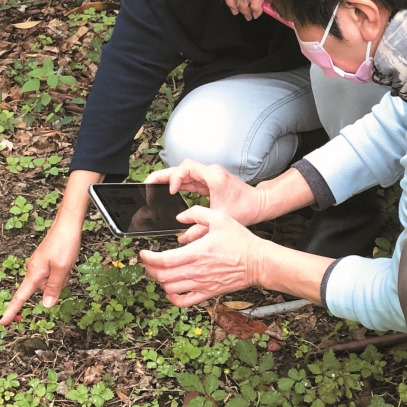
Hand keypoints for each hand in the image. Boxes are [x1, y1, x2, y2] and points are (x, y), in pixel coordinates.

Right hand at [1, 170, 100, 323]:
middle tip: (65, 271)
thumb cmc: (63, 244)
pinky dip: (61, 271)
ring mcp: (39, 265)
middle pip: (41, 290)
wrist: (67, 224)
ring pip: (50, 282)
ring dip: (60, 277)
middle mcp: (33, 270)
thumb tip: (46, 305)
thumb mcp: (61, 269)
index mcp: (34, 273)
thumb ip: (54, 287)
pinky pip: (53, 274)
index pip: (20, 297)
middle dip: (54, 286)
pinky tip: (66, 261)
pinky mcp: (46, 261)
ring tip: (66, 263)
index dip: (11, 311)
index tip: (2, 322)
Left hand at [139, 206, 266, 307]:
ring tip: (160, 272)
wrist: (258, 262)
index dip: (148, 258)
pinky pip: (184, 302)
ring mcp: (201, 284)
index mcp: (196, 253)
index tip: (144, 253)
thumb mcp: (220, 218)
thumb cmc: (241, 241)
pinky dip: (173, 299)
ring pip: (170, 289)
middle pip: (162, 276)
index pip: (163, 260)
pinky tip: (171, 291)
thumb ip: (197, 214)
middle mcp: (196, 271)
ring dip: (160, 281)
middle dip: (150, 269)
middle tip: (149, 262)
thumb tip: (180, 218)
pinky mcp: (208, 292)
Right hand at [147, 161, 266, 225]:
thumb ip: (199, 229)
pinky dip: (178, 185)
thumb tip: (182, 238)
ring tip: (152, 187)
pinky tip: (169, 192)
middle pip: (180, 168)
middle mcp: (210, 173)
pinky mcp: (209, 183)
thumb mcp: (220, 219)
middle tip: (146, 183)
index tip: (171, 191)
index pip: (186, 168)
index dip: (175, 178)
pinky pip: (189, 181)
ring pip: (183, 174)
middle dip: (163, 176)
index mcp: (213, 176)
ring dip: (169, 180)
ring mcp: (209, 177)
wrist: (260, 204)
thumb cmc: (246, 208)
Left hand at [203, 0, 264, 20]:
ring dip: (251, 12)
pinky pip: (259, 1)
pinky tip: (258, 12)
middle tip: (247, 17)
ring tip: (253, 16)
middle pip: (240, 4)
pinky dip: (258, 9)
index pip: (229, 0)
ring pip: (248, 4)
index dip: (232, 7)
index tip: (235, 12)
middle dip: (244, 12)